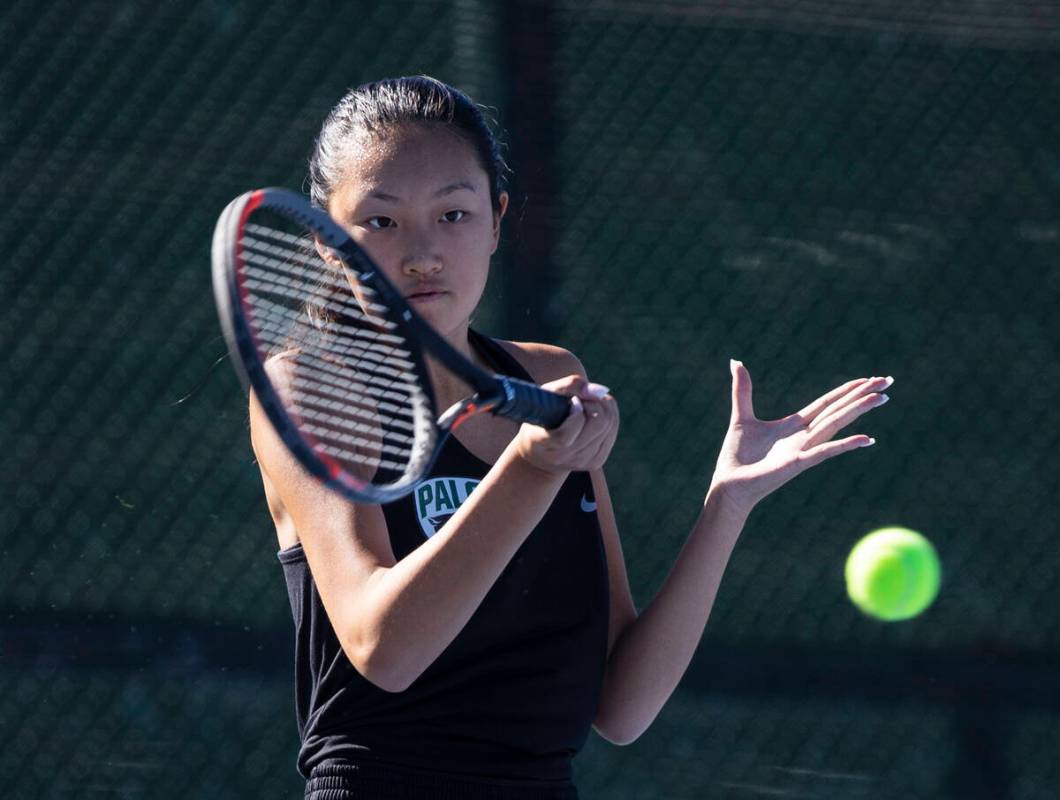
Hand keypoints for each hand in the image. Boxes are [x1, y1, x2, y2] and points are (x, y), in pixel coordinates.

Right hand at [514, 376, 618, 473]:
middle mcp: (562, 458)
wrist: (541, 454)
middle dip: (594, 403)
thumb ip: (567, 386)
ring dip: (602, 405)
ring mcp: (580, 462)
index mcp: (540, 444)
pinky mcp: (595, 461)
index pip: (565, 436)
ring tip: (586, 403)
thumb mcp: (544, 397)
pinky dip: (609, 413)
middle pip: (598, 425)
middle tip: (581, 398)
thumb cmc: (541, 416)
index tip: (572, 402)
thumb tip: (600, 391)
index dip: (576, 414)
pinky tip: (594, 410)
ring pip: (609, 424)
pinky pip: (613, 429)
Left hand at [710, 361, 890, 514]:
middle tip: (888, 380)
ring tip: (882, 397)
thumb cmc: (736, 457)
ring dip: (858, 410)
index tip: (867, 378)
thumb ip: (743, 390)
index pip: (826, 404)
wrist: (729, 486)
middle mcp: (804, 437)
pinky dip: (845, 445)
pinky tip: (867, 438)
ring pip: (835, 424)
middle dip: (862, 395)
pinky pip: (824, 452)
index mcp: (794, 426)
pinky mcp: (797, 464)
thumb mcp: (741, 416)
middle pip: (838, 410)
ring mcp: (803, 450)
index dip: (846, 390)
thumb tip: (736, 362)